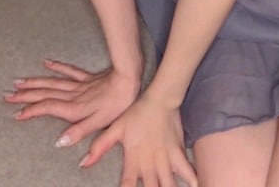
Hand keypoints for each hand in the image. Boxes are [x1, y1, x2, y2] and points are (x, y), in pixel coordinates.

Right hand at [4, 59, 139, 146]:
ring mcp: (80, 84)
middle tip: (8, 95)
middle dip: (25, 95)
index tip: (16, 113)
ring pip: (52, 82)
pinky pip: (69, 71)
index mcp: (74, 107)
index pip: (47, 108)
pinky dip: (57, 67)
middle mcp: (73, 94)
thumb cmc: (117, 103)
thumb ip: (79, 131)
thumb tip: (58, 142)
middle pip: (45, 94)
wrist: (129, 78)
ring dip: (35, 82)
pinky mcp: (88, 77)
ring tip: (19, 82)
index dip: (31, 110)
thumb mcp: (99, 122)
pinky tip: (47, 62)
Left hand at [80, 92, 197, 186]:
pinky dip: (191, 178)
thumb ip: (100, 146)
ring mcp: (165, 158)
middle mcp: (149, 162)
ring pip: (168, 184)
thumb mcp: (116, 128)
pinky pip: (186, 169)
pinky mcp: (178, 151)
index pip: (126, 185)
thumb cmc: (136, 113)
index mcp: (133, 159)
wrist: (159, 99)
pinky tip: (196, 185)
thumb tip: (83, 164)